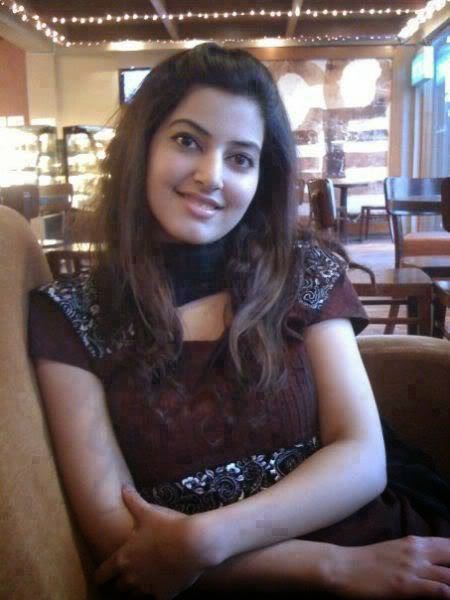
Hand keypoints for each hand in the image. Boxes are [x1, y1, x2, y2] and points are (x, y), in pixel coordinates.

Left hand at [95, 485, 211, 598]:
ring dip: (136, 590)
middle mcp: (132, 576)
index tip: (101, 577)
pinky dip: (157, 593)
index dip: (100, 575)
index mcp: (123, 558)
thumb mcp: (148, 512)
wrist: (193, 543)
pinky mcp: (164, 594)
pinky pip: (156, 599)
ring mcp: (148, 587)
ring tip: (142, 582)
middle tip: (125, 575)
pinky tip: (162, 586)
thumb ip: (133, 501)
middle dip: (121, 582)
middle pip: (118, 588)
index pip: (102, 573)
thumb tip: (123, 487)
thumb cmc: (167, 526)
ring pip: (135, 596)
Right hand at [333, 536, 449, 597]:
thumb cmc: (365, 560)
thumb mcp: (393, 551)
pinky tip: (448, 595)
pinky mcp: (406, 586)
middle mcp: (416, 552)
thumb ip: (412, 553)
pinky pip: (437, 590)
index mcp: (413, 542)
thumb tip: (430, 562)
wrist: (342, 566)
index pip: (447, 544)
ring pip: (449, 575)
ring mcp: (412, 569)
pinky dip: (447, 593)